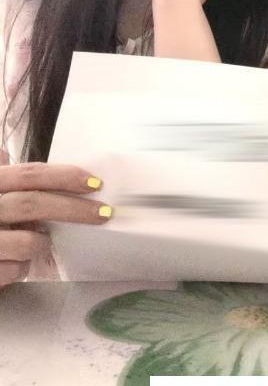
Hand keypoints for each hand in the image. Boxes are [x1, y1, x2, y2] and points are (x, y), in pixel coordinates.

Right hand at [0, 162, 112, 287]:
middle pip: (33, 204)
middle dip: (74, 209)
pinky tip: (16, 265)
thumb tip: (2, 151)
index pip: (29, 174)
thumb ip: (0, 177)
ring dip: (42, 244)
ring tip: (40, 244)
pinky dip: (23, 268)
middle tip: (103, 214)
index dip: (63, 176)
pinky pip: (17, 270)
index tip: (94, 182)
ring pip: (28, 242)